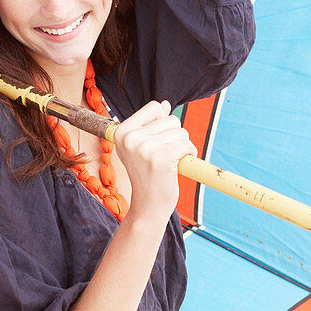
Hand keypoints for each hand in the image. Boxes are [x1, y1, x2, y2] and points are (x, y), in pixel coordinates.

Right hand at [112, 100, 196, 223]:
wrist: (148, 206)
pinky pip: (187, 144)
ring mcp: (144, 148)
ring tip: (168, 163)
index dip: (162, 124)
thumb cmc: (147, 175)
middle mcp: (130, 138)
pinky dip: (189, 154)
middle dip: (174, 136)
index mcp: (122, 132)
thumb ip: (152, 125)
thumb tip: (165, 104)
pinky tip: (177, 166)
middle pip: (171, 119)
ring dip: (182, 147)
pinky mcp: (160, 159)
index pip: (155, 108)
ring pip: (181, 132)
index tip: (155, 143)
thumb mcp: (142, 147)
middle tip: (162, 157)